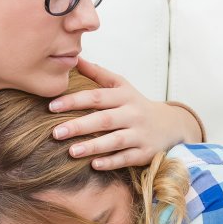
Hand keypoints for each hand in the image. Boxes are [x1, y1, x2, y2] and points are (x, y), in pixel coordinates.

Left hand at [49, 58, 202, 169]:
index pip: (97, 96)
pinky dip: (111, 162)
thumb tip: (74, 58)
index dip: (74, 101)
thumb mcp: (121, 86)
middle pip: (104, 119)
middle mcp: (133, 114)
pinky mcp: (145, 152)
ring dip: (93, 146)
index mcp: (124, 96)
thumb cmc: (136, 104)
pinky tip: (94, 165)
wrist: (170, 125)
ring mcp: (140, 134)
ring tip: (71, 151)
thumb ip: (97, 74)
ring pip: (115, 140)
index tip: (52, 106)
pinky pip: (127, 158)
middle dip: (79, 126)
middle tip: (55, 132)